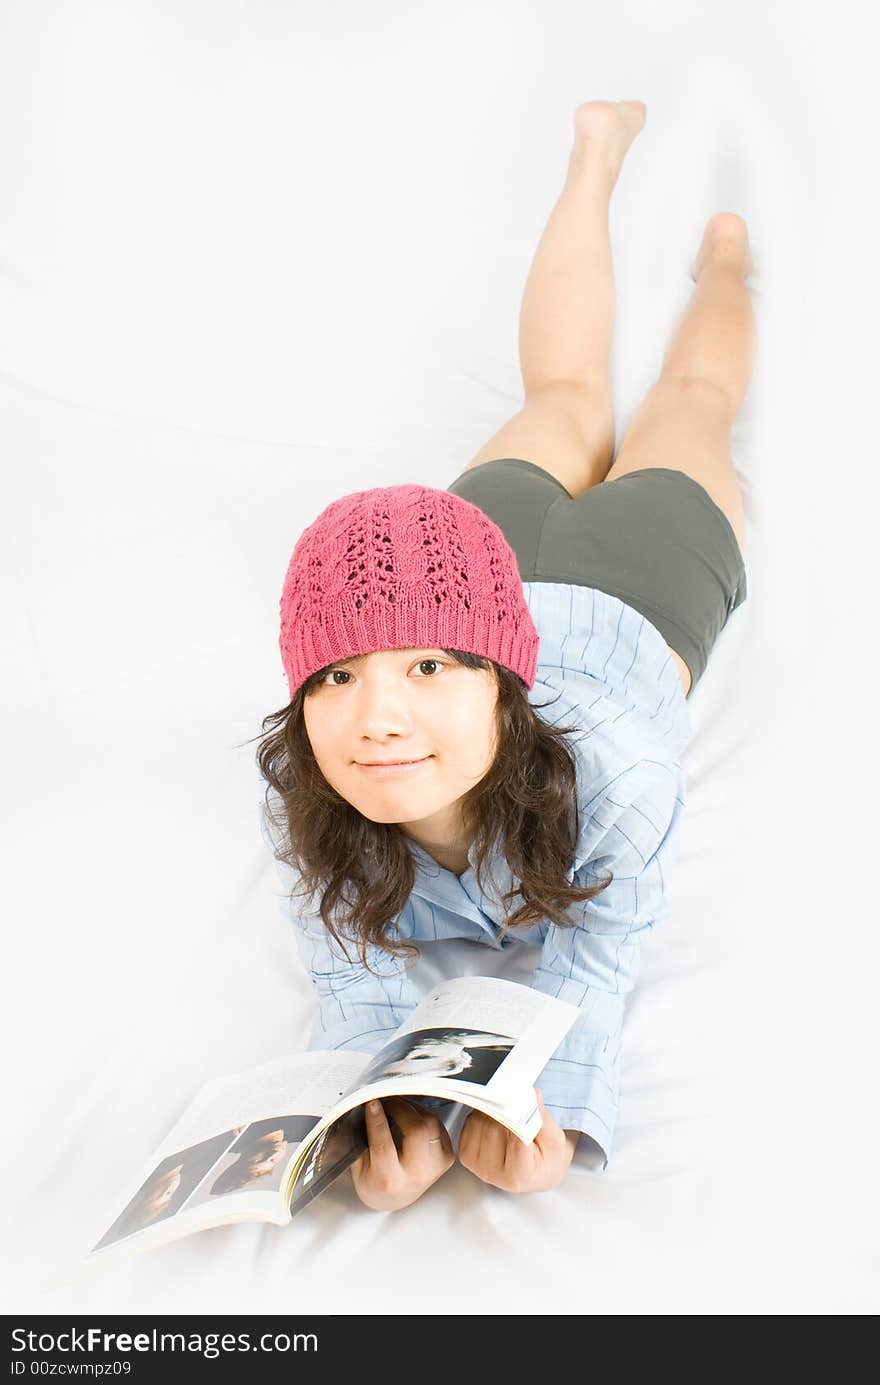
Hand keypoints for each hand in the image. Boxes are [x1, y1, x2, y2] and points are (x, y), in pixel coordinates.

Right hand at [350, 1096, 454, 1210]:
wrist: (395, 1199)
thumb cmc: (375, 1181)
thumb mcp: (359, 1166)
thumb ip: (362, 1140)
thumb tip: (365, 1108)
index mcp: (389, 1180)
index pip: (384, 1145)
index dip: (377, 1120)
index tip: (372, 1103)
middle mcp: (416, 1174)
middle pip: (417, 1131)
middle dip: (401, 1108)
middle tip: (387, 1101)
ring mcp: (435, 1166)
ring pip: (430, 1123)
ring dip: (412, 1109)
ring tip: (397, 1108)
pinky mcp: (446, 1157)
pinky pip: (438, 1124)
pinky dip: (424, 1115)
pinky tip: (411, 1117)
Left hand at [458, 1088, 576, 1192]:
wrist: (537, 1173)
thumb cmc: (547, 1159)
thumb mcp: (555, 1140)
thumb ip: (542, 1118)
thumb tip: (531, 1095)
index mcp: (519, 1176)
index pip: (515, 1140)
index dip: (520, 1116)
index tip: (526, 1100)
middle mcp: (494, 1174)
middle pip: (495, 1127)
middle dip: (509, 1112)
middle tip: (521, 1107)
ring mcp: (477, 1165)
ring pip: (480, 1121)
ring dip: (495, 1111)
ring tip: (510, 1117)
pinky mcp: (467, 1155)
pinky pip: (469, 1123)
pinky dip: (483, 1116)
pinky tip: (497, 1122)